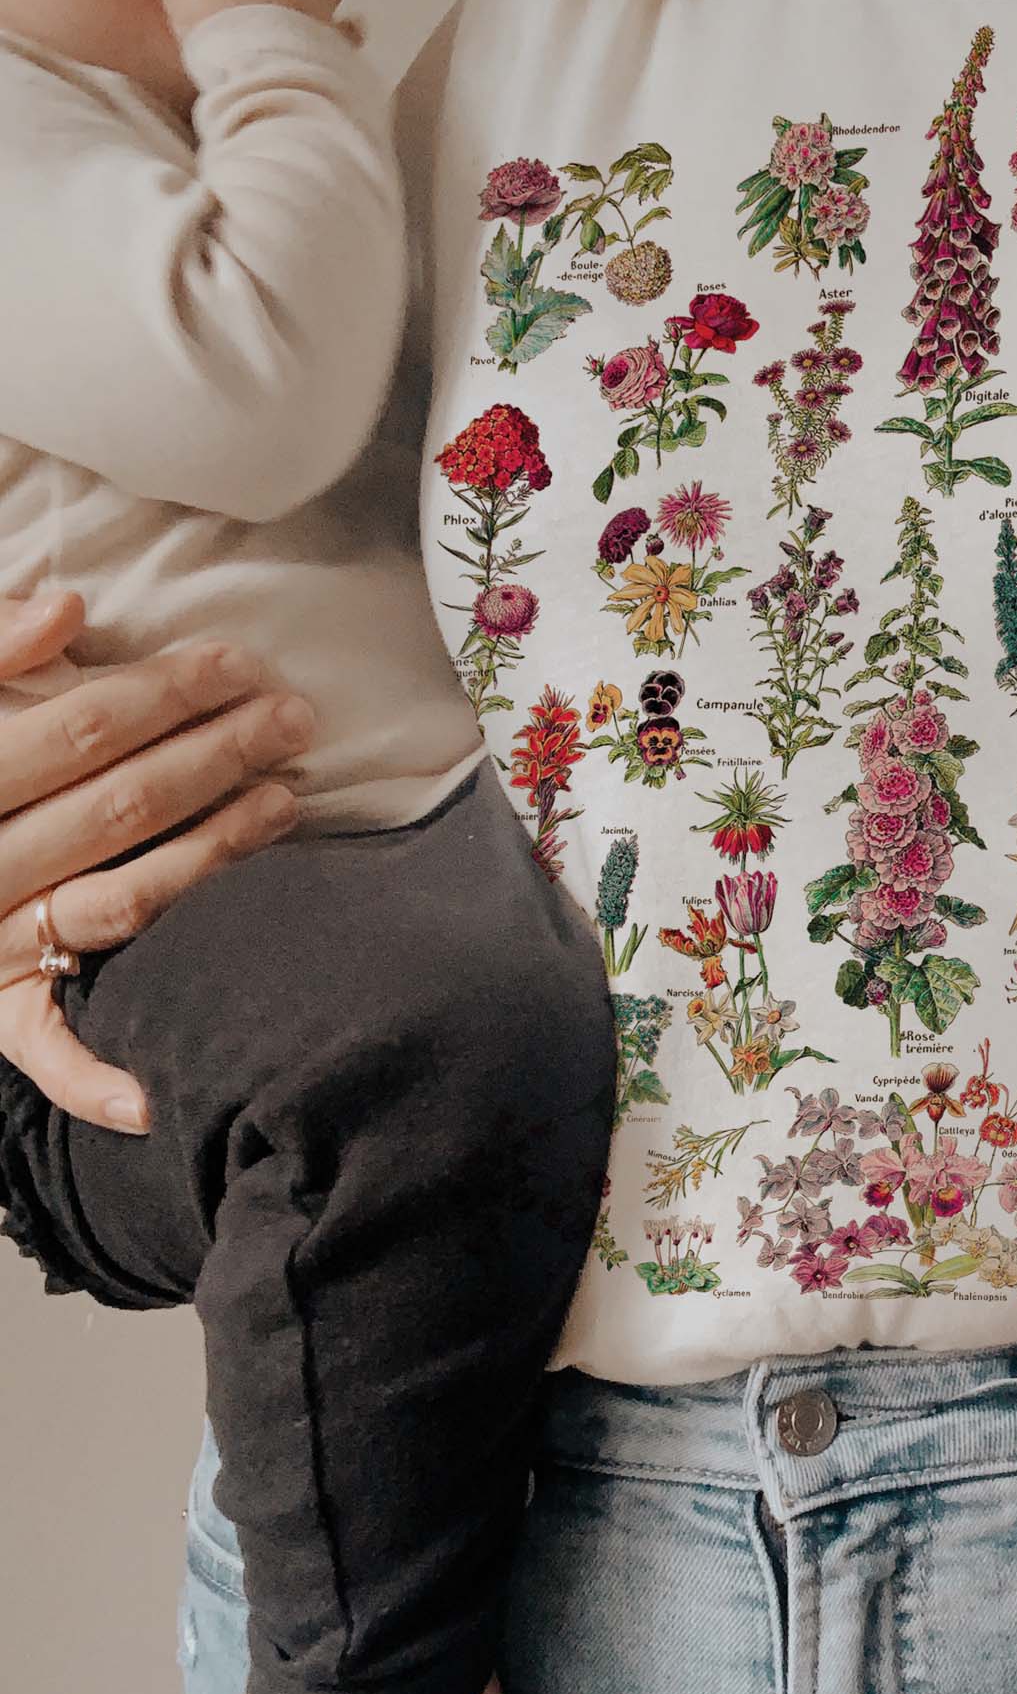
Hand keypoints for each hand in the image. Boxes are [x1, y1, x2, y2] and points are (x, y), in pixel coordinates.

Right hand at [0, 594, 313, 1131]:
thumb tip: (66, 604)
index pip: (84, 731)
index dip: (169, 691)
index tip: (241, 664)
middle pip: (122, 806)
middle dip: (218, 755)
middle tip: (294, 718)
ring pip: (123, 902)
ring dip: (213, 856)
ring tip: (285, 804)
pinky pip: (44, 1047)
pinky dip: (100, 1077)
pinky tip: (168, 1089)